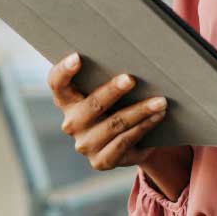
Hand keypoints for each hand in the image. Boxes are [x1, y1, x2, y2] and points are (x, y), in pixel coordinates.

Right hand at [45, 52, 169, 170]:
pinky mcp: (101, 161)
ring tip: (160, 101)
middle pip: (92, 105)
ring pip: (115, 124)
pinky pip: (125, 141)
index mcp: (66, 101)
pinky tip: (157, 117)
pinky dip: (144, 127)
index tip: (77, 57)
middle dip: (113, 91)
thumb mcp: (107, 92)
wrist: (128, 144)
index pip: (57, 83)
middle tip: (131, 79)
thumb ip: (106, 78)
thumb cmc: (117, 106)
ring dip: (140, 111)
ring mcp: (85, 145)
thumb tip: (134, 56)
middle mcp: (72, 123)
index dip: (64, 71)